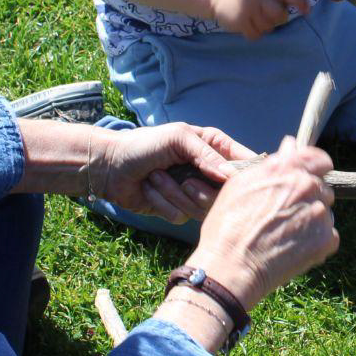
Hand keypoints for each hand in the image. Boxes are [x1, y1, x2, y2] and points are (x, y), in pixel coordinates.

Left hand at [86, 122, 253, 223]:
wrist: (110, 166)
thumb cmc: (144, 144)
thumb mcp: (178, 139)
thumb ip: (207, 155)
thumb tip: (231, 177)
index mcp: (214, 148)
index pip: (244, 163)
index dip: (245, 175)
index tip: (232, 181)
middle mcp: (207, 172)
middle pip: (226, 194)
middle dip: (201, 190)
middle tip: (185, 181)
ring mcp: (193, 192)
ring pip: (202, 208)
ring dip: (174, 193)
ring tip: (156, 177)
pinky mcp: (177, 209)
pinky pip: (180, 216)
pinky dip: (162, 202)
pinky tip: (149, 189)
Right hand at [183, 137, 336, 308]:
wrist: (232, 266)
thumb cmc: (228, 225)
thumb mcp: (242, 184)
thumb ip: (274, 162)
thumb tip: (291, 144)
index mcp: (288, 167)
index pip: (320, 159)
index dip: (315, 169)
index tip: (308, 179)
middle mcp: (307, 185)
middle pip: (322, 188)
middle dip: (308, 199)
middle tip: (283, 216)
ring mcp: (320, 213)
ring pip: (324, 212)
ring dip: (311, 221)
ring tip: (284, 235)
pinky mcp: (326, 239)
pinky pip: (329, 235)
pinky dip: (315, 242)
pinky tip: (292, 248)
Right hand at [209, 0, 309, 39]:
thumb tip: (299, 5)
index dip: (299, 2)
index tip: (306, 10)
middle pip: (280, 15)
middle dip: (279, 18)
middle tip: (271, 15)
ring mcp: (248, 9)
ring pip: (268, 27)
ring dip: (265, 25)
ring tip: (256, 17)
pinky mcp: (239, 21)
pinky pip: (255, 35)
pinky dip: (255, 32)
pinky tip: (249, 24)